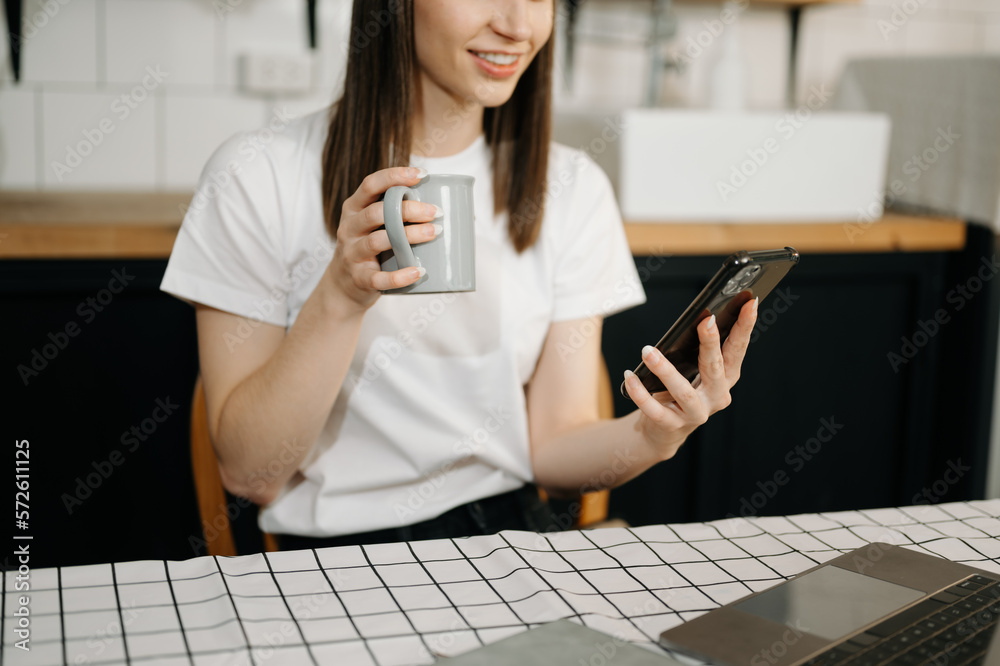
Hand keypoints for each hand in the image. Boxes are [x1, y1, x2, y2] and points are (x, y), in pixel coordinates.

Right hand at [327, 166, 441, 308]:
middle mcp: (349, 228)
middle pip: (377, 212)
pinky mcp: (359, 278)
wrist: (344, 286)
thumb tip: (443, 204)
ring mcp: (352, 254)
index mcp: (354, 209)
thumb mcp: (372, 225)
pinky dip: (400, 276)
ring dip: (409, 235)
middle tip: (436, 212)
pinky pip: (379, 278)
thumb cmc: (369, 248)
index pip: (370, 185)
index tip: (422, 174)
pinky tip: (418, 271)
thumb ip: (394, 212)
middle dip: (408, 209)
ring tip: (434, 232)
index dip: (394, 176)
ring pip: (378, 241)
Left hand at [623, 297, 757, 459]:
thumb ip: (698, 350)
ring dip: (664, 369)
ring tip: (647, 351)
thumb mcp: (694, 370)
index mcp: (726, 378)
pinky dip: (640, 393)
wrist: (663, 431)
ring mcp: (695, 413)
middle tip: (706, 321)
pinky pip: (655, 409)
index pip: (737, 350)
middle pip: (716, 368)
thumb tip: (699, 318)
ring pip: (683, 391)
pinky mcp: (672, 425)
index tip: (749, 304)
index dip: (745, 328)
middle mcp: (716, 396)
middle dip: (711, 343)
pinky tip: (629, 376)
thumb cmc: (679, 391)